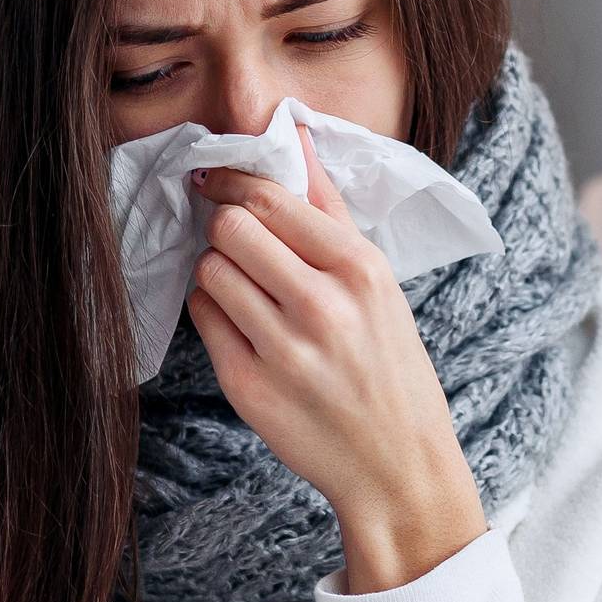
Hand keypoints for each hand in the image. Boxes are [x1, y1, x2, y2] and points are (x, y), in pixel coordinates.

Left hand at [185, 125, 486, 591]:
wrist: (396, 465)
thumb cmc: (390, 365)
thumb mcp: (379, 283)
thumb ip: (330, 209)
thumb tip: (294, 137)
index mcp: (361, 270)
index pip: (268, 198)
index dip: (231, 182)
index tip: (217, 182)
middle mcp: (321, 307)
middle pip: (230, 228)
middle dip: (226, 228)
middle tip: (238, 241)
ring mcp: (283, 350)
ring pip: (210, 271)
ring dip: (220, 272)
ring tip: (249, 290)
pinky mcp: (249, 388)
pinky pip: (204, 318)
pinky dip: (215, 313)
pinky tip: (245, 326)